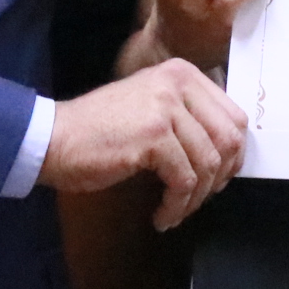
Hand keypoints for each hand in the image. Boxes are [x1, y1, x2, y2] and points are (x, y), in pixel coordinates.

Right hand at [40, 59, 247, 229]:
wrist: (54, 138)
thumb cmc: (101, 131)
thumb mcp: (152, 108)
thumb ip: (189, 117)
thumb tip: (231, 152)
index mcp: (182, 73)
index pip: (235, 117)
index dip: (233, 155)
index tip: (216, 180)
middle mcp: (178, 83)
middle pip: (229, 139)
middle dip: (219, 178)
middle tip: (197, 199)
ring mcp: (166, 107)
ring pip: (208, 163)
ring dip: (195, 198)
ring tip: (174, 211)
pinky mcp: (154, 136)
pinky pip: (184, 180)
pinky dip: (176, 206)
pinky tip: (161, 216)